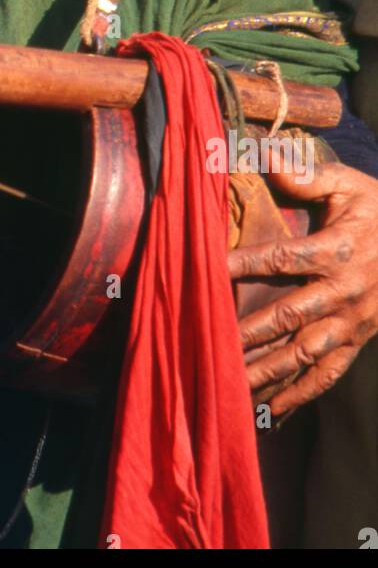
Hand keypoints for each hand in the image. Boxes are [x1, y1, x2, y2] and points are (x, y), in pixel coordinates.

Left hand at [227, 162, 377, 414]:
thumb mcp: (351, 186)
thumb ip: (309, 177)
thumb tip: (268, 157)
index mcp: (338, 250)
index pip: (283, 258)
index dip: (245, 263)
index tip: (209, 267)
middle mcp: (344, 291)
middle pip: (289, 315)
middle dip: (248, 330)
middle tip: (209, 339)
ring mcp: (353, 323)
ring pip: (304, 352)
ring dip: (267, 370)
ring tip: (229, 382)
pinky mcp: (358, 342)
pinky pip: (328, 374)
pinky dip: (300, 393)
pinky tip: (271, 410)